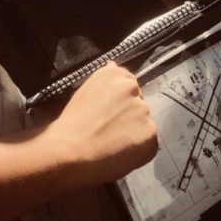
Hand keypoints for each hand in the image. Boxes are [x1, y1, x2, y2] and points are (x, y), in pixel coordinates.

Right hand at [47, 62, 157, 186]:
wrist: (70, 150)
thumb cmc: (72, 125)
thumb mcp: (86, 92)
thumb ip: (105, 83)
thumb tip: (112, 65)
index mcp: (113, 73)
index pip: (128, 83)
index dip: (121, 102)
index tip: (112, 113)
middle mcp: (131, 87)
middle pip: (137, 103)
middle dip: (129, 116)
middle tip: (111, 131)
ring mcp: (143, 108)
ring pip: (143, 123)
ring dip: (134, 133)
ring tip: (113, 146)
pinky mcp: (150, 131)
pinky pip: (148, 143)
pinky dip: (139, 151)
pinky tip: (120, 155)